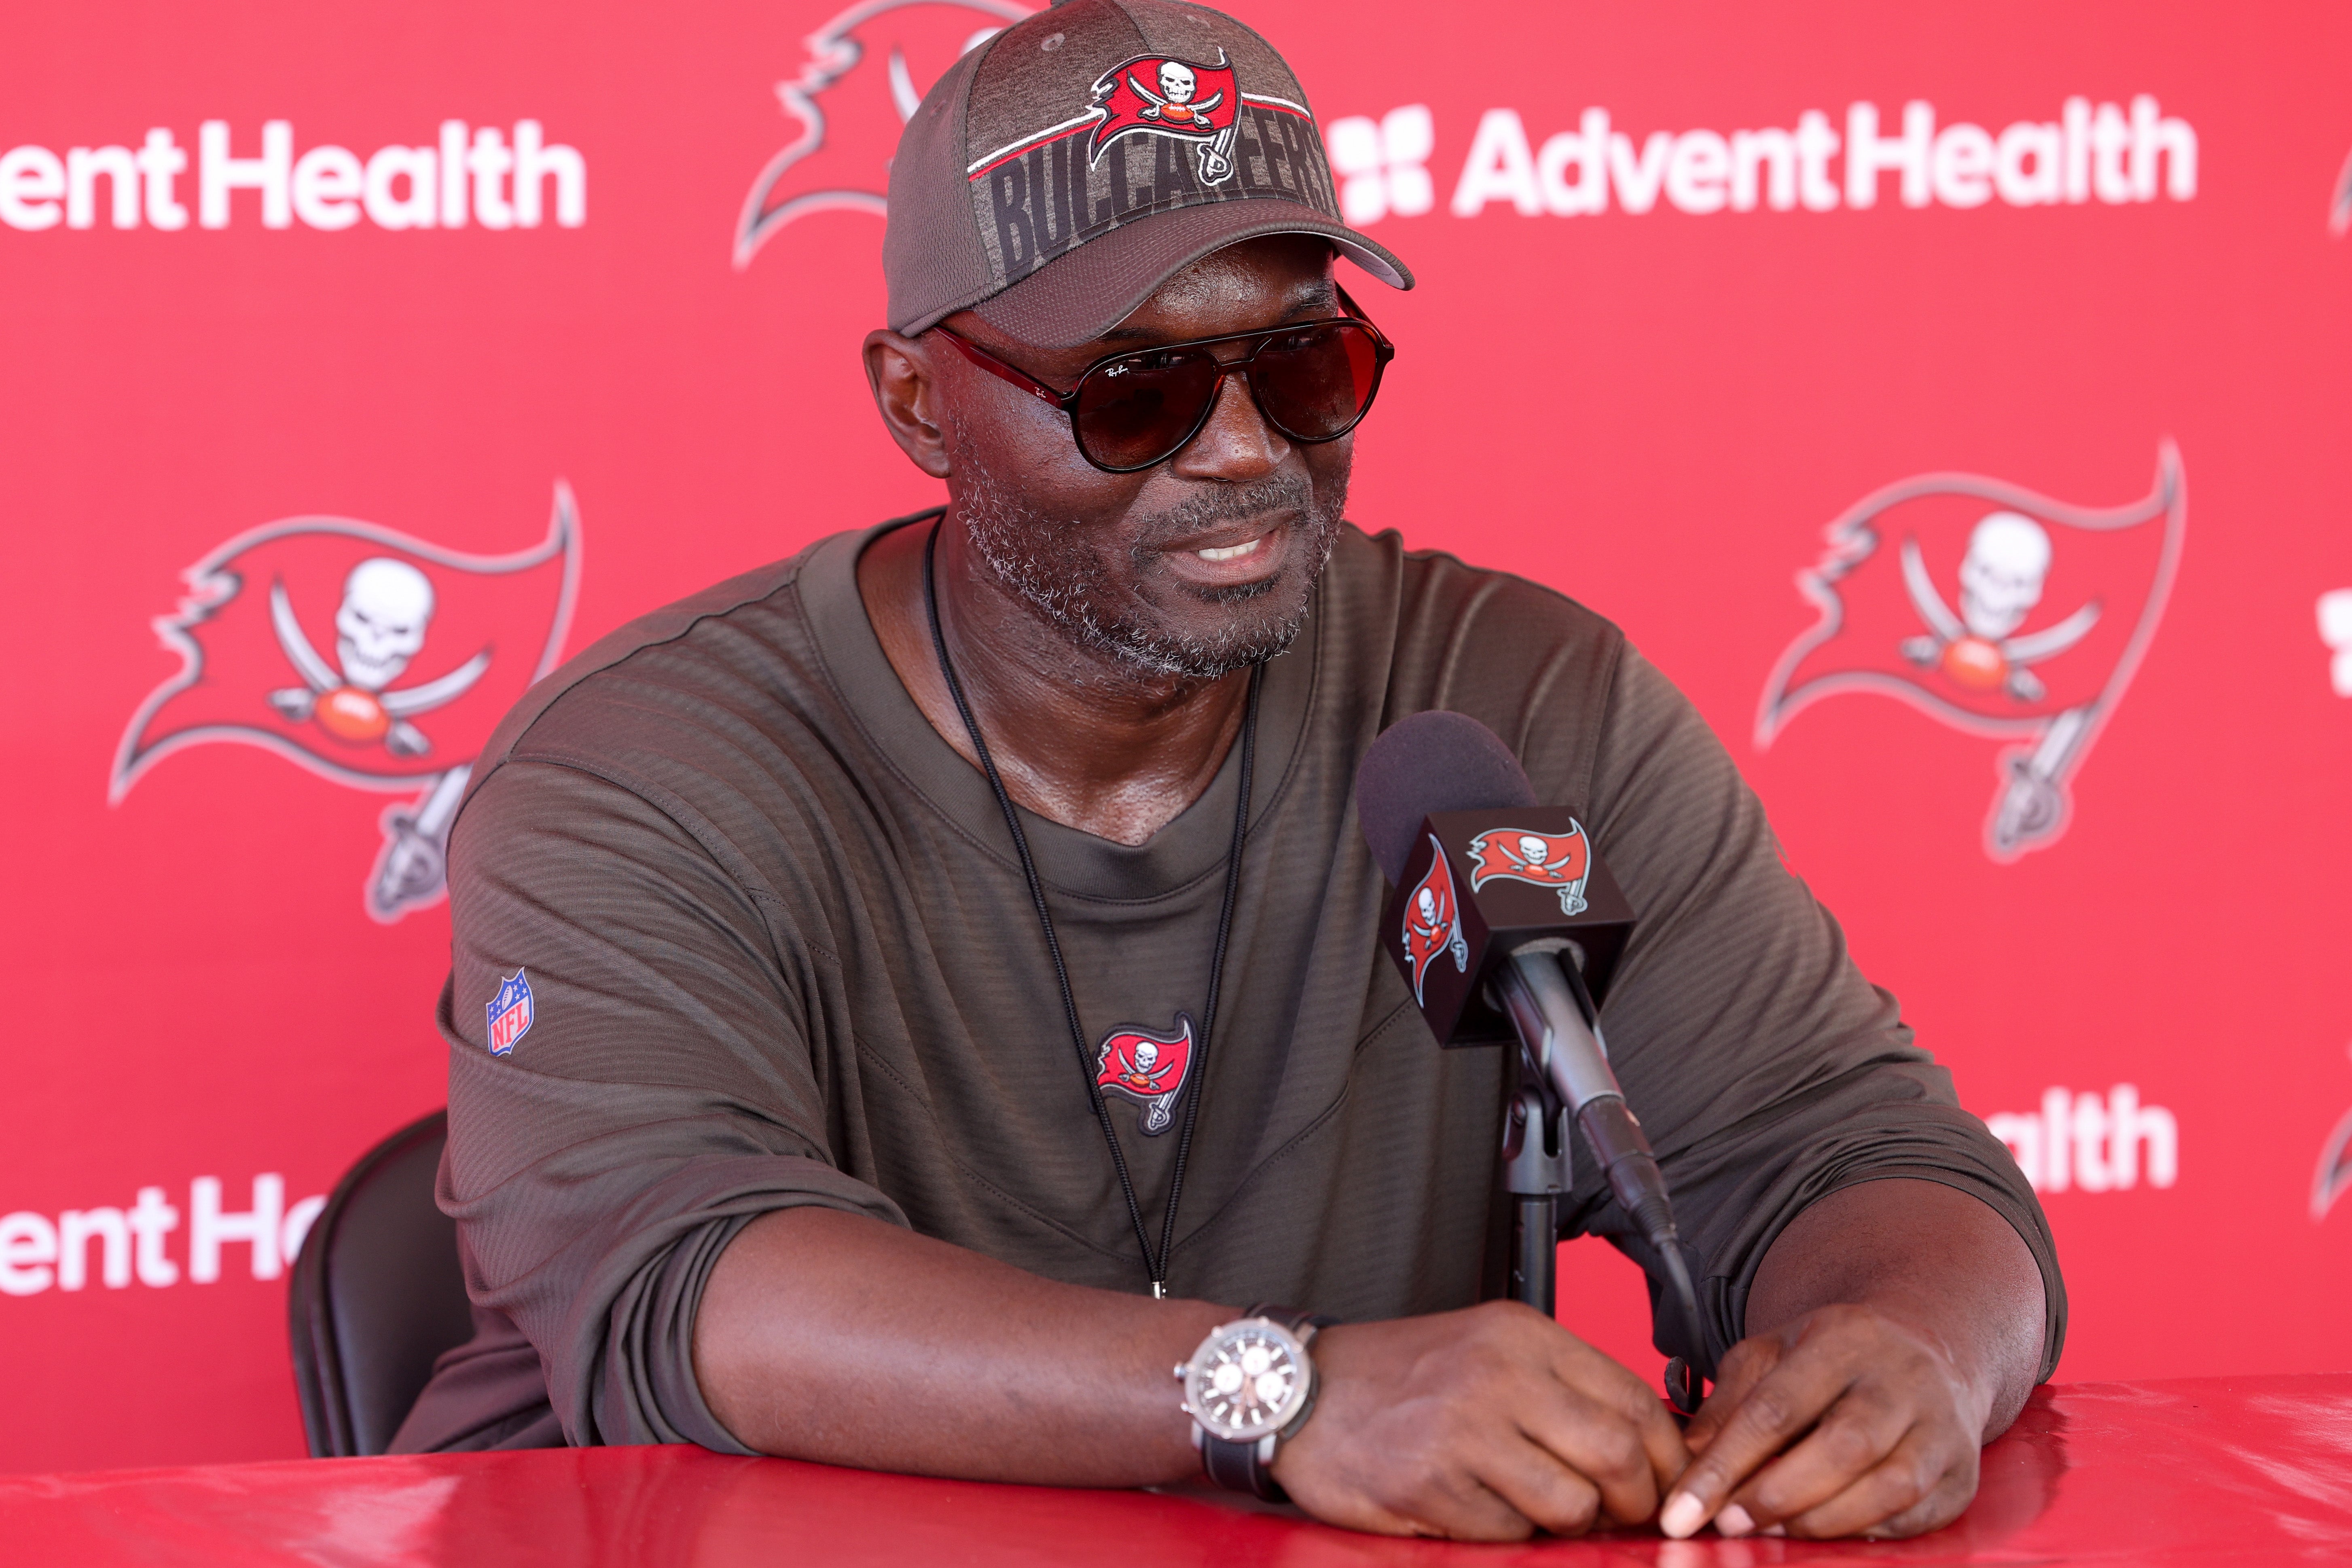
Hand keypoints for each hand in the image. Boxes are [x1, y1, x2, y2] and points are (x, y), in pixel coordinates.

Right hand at [1270, 1300, 1688, 1539]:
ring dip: (1569, 1523)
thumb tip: (1645, 1448)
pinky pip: (1507, 1533)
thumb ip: (1560, 1386)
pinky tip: (1475, 1505)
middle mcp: (1497, 1373)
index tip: (1668, 1482)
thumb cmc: (1399, 1377)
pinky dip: (1504, 1532)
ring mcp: (1463, 1428)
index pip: (1633, 1398)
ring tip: (1540, 1509)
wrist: (1298, 1391)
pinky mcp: (1429, 1482)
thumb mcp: (1487, 1349)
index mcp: (1520, 1335)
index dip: (1667, 1454)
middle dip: (1636, 1501)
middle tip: (1623, 1515)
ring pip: (1571, 1504)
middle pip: (1618, 1454)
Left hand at [1659, 1301, 1992, 1540]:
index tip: (1682, 1509)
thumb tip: (1687, 1459)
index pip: (1778, 1406)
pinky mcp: (1962, 1474)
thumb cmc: (1833, 1361)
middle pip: (1842, 1445)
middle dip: (1777, 1494)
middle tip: (1728, 1524)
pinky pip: (1915, 1516)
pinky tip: (1824, 1533)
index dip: (1727, 1463)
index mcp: (1845, 1338)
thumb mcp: (1773, 1356)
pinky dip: (1865, 1531)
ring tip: (1769, 1532)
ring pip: (1889, 1486)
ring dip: (1821, 1519)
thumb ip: (1729, 1404)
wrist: (1929, 1353)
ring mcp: (1941, 1427)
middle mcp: (1902, 1379)